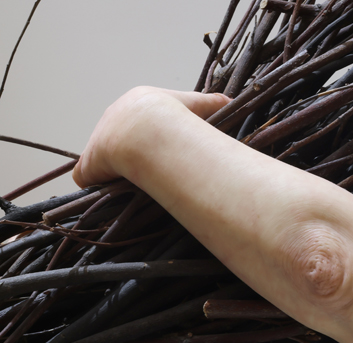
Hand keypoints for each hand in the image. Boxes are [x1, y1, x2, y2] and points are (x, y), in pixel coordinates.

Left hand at [72, 87, 230, 187]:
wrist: (150, 130)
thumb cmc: (175, 118)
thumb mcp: (198, 106)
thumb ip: (211, 104)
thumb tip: (228, 102)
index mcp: (136, 104)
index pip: (138, 119)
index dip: (148, 135)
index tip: (162, 148)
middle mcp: (112, 117)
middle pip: (117, 136)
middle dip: (131, 151)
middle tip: (151, 168)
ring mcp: (98, 139)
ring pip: (103, 156)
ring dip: (115, 168)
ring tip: (136, 183)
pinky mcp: (90, 163)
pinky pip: (88, 176)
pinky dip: (98, 184)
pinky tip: (112, 194)